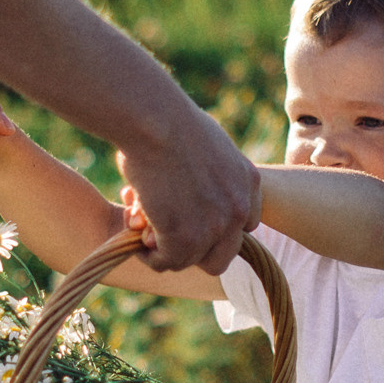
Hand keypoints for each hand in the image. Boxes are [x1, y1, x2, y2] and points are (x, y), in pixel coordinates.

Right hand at [114, 114, 259, 273]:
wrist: (155, 121)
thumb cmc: (169, 120)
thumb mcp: (209, 144)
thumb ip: (212, 173)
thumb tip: (192, 187)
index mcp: (248, 182)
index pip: (244, 225)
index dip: (216, 228)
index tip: (192, 220)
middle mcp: (237, 208)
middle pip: (222, 254)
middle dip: (194, 249)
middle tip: (166, 233)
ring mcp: (214, 227)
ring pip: (191, 261)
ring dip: (166, 251)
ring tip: (143, 231)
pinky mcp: (185, 238)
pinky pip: (166, 262)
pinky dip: (149, 256)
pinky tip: (136, 240)